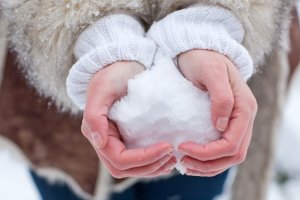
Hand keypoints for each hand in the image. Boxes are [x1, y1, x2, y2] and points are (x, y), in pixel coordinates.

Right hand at [81, 61, 175, 177]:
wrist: (123, 62)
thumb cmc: (114, 72)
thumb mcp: (103, 88)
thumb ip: (94, 116)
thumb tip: (100, 142)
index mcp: (97, 132)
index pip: (119, 159)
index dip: (143, 159)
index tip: (167, 147)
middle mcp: (104, 141)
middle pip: (125, 169)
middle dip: (150, 166)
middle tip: (172, 156)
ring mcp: (115, 141)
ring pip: (131, 168)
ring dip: (153, 168)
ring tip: (173, 158)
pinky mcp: (126, 137)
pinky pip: (138, 159)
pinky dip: (152, 162)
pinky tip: (167, 156)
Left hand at [177, 50, 256, 175]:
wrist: (201, 50)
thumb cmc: (204, 58)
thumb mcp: (211, 72)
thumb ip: (221, 98)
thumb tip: (221, 126)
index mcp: (245, 107)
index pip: (232, 144)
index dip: (208, 153)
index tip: (182, 148)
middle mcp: (245, 118)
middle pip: (234, 155)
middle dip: (208, 164)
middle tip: (182, 163)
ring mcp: (237, 122)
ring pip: (229, 156)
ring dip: (208, 166)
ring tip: (185, 165)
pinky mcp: (227, 123)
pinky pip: (223, 148)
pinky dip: (208, 159)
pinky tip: (192, 158)